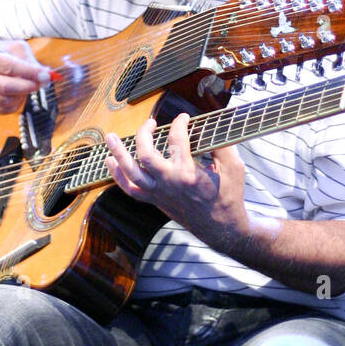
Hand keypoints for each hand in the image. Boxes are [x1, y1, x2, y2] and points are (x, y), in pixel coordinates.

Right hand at [0, 39, 53, 113]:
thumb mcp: (13, 48)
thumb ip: (29, 60)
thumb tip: (45, 75)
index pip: (8, 66)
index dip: (30, 72)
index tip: (46, 75)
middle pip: (5, 87)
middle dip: (28, 86)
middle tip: (42, 83)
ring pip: (6, 101)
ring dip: (23, 95)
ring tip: (27, 85)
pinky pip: (5, 110)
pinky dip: (17, 103)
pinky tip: (18, 93)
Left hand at [103, 112, 249, 253]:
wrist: (222, 228)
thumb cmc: (229, 197)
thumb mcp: (234, 167)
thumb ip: (222, 144)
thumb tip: (210, 125)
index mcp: (188, 173)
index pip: (177, 139)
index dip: (179, 123)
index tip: (183, 117)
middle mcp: (170, 182)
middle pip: (146, 154)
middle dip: (144, 134)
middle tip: (150, 123)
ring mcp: (160, 193)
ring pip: (132, 173)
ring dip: (118, 154)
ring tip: (110, 138)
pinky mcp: (156, 201)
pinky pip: (131, 190)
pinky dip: (119, 177)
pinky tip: (111, 163)